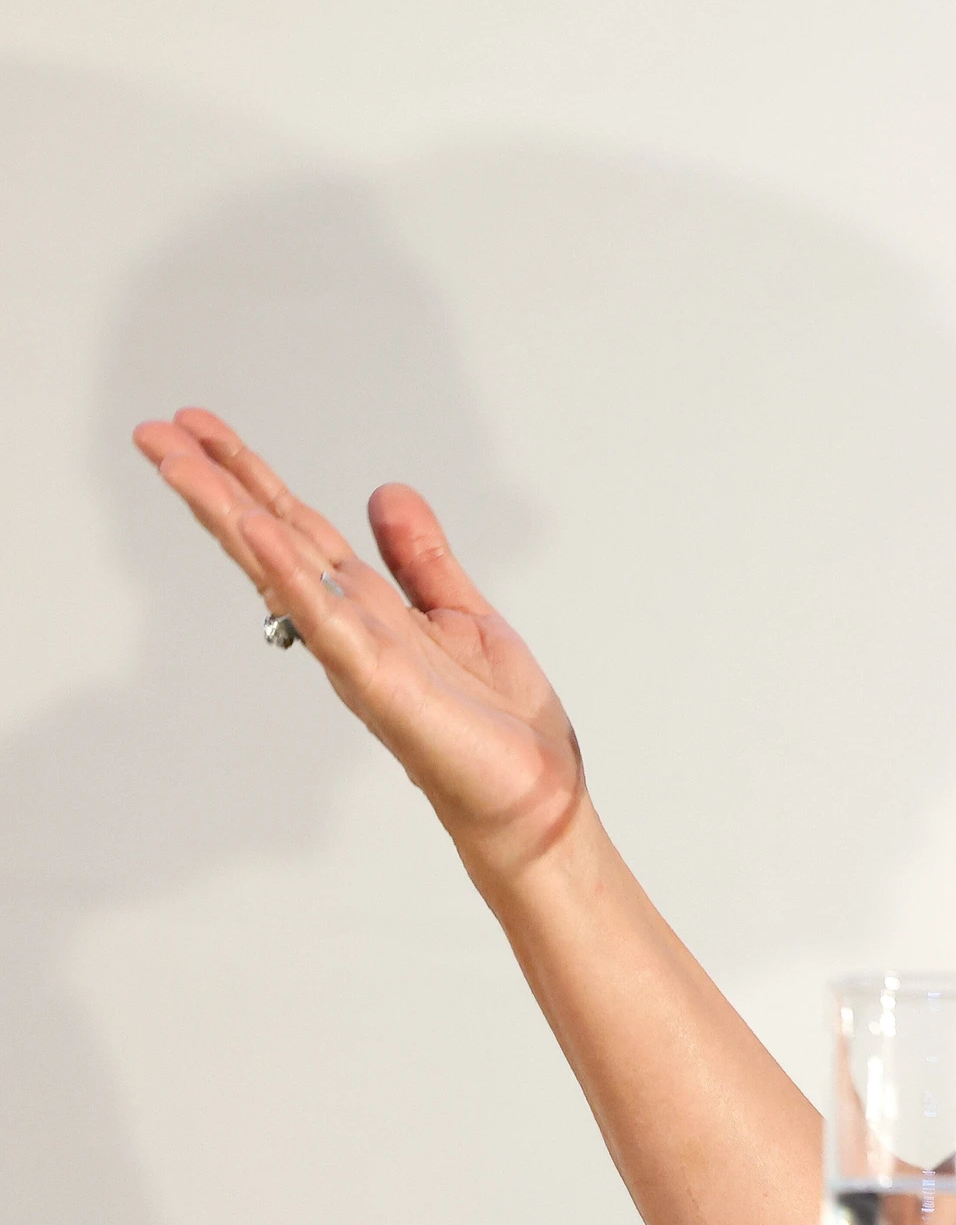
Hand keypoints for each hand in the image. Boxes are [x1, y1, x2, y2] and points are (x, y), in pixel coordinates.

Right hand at [134, 408, 587, 880]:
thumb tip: (385, 491)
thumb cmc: (496, 722)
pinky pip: (327, 621)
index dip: (249, 477)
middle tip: (152, 432)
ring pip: (280, 572)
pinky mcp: (380, 685)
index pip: (295, 528)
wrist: (533, 796)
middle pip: (269, 540)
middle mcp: (346, 627)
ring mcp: (356, 655)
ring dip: (230, 516)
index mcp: (365, 607)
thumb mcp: (461, 614)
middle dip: (213, 485)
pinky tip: (260, 531)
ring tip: (182, 464)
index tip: (198, 428)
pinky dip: (292, 576)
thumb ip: (420, 557)